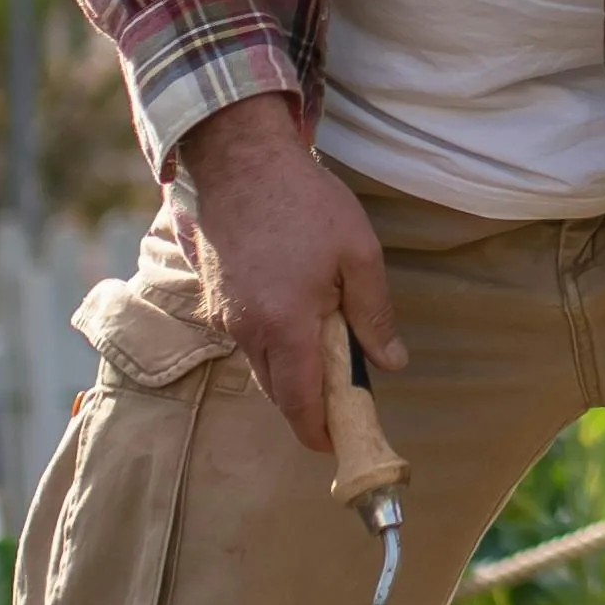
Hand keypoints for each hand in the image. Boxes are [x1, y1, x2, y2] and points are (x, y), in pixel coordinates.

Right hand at [173, 91, 401, 452]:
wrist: (242, 159)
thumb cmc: (306, 203)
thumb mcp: (359, 254)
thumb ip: (374, 315)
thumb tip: (389, 363)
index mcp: (285, 326)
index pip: (299, 403)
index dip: (318, 431)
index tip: (337, 445)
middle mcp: (246, 329)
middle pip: (277, 390)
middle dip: (307, 404)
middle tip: (343, 400)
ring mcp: (224, 314)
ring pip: (261, 363)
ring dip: (291, 369)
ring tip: (326, 349)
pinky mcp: (215, 297)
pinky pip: (246, 336)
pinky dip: (272, 341)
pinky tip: (297, 313)